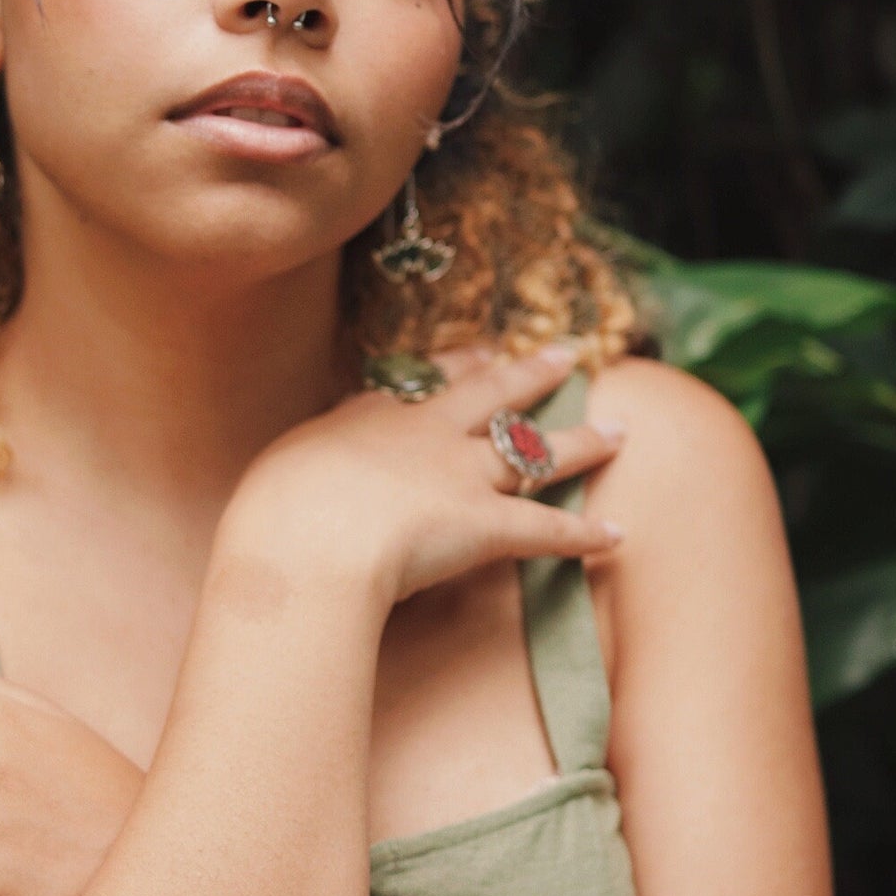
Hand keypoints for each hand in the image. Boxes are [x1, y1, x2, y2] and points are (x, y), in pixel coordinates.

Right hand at [235, 343, 624, 607]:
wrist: (308, 540)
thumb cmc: (277, 513)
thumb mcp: (282, 470)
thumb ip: (308, 466)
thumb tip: (307, 476)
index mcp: (370, 419)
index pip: (424, 387)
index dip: (458, 370)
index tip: (480, 355)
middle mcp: (425, 436)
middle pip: (490, 396)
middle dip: (529, 375)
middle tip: (563, 355)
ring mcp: (461, 476)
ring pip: (532, 450)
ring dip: (580, 441)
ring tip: (618, 429)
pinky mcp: (487, 526)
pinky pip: (546, 530)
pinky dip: (583, 534)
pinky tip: (616, 535)